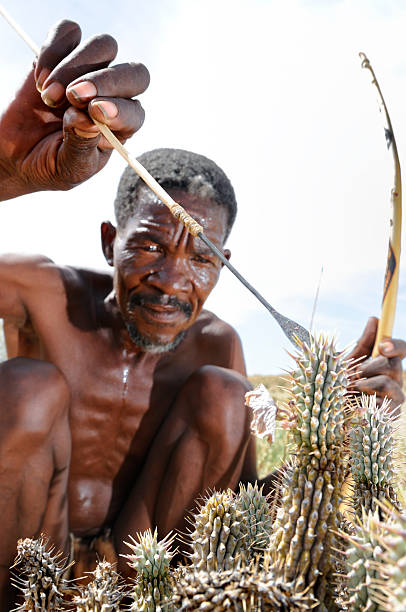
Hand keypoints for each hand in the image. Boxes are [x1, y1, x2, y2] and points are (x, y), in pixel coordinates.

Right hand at [0, 20, 148, 199]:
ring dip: (74, 67)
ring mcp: (90, 72)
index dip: (118, 108)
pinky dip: (54, 50)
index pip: (135, 111)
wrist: (16, 154)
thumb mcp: (68, 167)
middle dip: (104, 81)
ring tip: (49, 96)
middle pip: (132, 73)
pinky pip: (69, 32)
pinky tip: (39, 80)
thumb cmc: (51, 165)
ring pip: (104, 47)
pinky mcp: (63, 55)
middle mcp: (113, 96)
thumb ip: (81, 146)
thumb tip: (88, 119)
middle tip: (73, 96)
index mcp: (121, 127)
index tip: (94, 111)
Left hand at [348, 316, 405, 413]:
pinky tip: (357, 404)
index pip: (401, 349)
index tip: (382, 346)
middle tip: (354, 375)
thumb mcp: (350, 359)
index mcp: (387, 361)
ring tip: (351, 390)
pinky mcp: (391, 412)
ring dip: (363, 384)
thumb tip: (375, 319)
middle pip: (392, 365)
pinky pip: (382, 402)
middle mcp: (395, 378)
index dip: (396, 345)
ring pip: (386, 382)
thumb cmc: (343, 381)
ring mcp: (396, 396)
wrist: (333, 408)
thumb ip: (363, 342)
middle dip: (368, 368)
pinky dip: (364, 401)